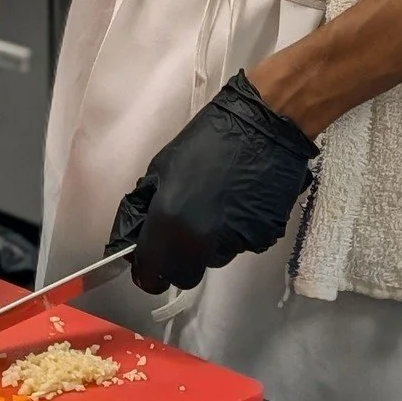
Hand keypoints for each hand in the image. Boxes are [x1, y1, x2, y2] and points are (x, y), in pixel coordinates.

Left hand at [107, 71, 316, 294]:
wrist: (264, 125)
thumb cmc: (209, 139)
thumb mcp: (162, 168)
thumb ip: (147, 209)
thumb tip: (137, 235)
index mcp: (172, 225)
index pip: (152, 275)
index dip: (147, 267)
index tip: (149, 255)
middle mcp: (203, 244)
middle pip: (185, 275)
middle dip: (180, 258)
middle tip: (184, 225)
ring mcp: (237, 245)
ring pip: (214, 257)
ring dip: (210, 240)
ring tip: (218, 200)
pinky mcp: (264, 239)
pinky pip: (240, 244)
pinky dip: (236, 230)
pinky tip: (239, 200)